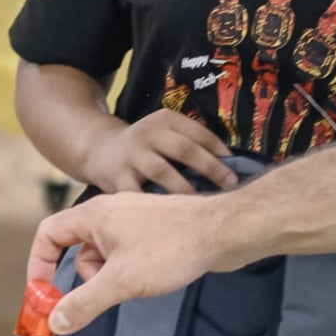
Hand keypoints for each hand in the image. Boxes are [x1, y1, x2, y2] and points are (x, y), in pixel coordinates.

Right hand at [26, 192, 227, 335]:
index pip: (48, 234)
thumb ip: (84, 302)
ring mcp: (132, 221)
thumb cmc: (173, 248)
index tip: (43, 292)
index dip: (40, 263)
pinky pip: (126, 253)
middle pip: (77, 248)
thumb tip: (55, 323)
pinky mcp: (152, 231)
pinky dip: (131, 269)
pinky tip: (153, 276)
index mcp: (94, 215)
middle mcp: (110, 213)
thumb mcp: (121, 281)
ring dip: (112, 274)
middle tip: (107, 292)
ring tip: (139, 281)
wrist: (224, 232)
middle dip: (87, 276)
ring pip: (104, 254)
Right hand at [83, 109, 236, 195]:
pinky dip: (156, 204)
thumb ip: (191, 143)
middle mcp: (148, 132)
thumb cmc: (145, 147)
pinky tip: (171, 216)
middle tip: (230, 185)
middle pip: (184, 149)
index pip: (199, 132)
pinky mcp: (117, 176)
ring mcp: (132, 154)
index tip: (236, 168)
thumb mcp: (165, 133)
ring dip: (186, 188)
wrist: (99, 150)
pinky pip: (140, 193)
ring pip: (163, 171)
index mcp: (165, 119)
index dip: (219, 150)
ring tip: (203, 204)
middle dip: (210, 167)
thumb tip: (230, 166)